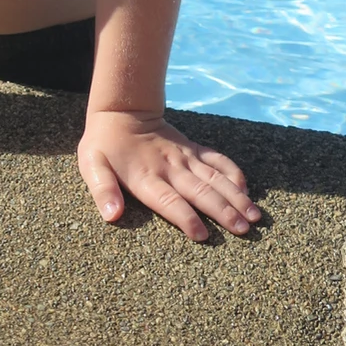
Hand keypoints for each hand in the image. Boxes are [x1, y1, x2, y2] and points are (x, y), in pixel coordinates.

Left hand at [77, 109, 260, 241]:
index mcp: (144, 176)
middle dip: (223, 210)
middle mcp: (169, 167)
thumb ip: (102, 190)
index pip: (167, 200)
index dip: (184, 217)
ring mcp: (184, 156)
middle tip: (244, 229)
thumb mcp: (91, 166)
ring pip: (214, 177)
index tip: (202, 236)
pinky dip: (232, 171)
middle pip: (199, 191)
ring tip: (254, 215)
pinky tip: (246, 188)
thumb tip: (111, 215)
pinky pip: (216, 159)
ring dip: (235, 196)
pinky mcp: (192, 148)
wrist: (122, 110)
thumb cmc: (104, 146)